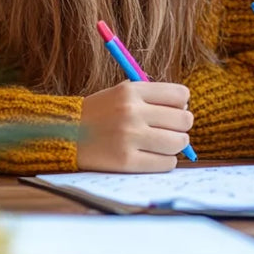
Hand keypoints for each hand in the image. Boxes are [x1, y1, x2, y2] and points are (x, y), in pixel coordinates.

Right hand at [77, 81, 192, 171]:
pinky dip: (166, 161)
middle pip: (184, 120)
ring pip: (178, 143)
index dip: (182, 104)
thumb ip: (153, 97)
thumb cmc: (102, 112)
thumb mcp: (123, 92)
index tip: (175, 111)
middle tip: (171, 130)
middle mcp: (132, 111)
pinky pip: (166, 163)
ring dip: (176, 145)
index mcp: (132, 90)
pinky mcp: (126, 161)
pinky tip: (155, 156)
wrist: (67, 134)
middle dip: (182, 127)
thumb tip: (186, 110)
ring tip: (164, 144)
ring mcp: (129, 137)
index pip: (181, 95)